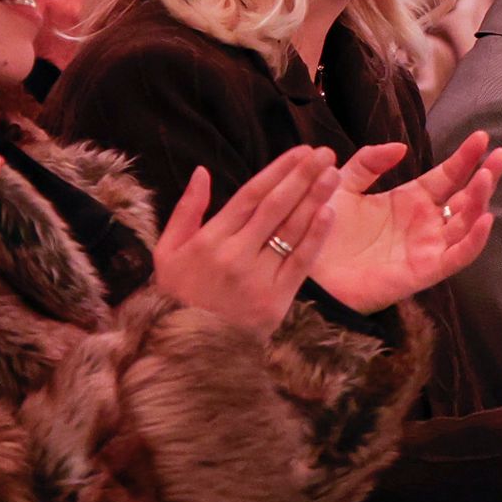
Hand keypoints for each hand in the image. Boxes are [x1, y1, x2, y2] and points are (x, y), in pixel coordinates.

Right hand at [153, 147, 340, 335]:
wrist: (186, 349)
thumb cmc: (177, 295)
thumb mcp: (168, 251)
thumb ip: (186, 210)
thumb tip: (202, 172)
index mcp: (209, 239)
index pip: (251, 195)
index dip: (278, 170)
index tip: (300, 152)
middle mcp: (234, 254)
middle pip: (275, 206)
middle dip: (302, 177)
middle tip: (324, 154)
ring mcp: (256, 277)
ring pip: (290, 231)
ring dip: (315, 199)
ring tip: (333, 175)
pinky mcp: (275, 300)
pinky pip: (299, 263)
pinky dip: (315, 238)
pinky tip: (328, 214)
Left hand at [311, 133, 501, 312]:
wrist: (305, 266)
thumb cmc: (322, 227)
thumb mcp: (343, 184)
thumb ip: (369, 162)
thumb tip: (402, 148)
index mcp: (409, 201)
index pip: (447, 176)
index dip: (465, 157)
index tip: (482, 137)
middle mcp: (424, 224)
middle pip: (466, 198)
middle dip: (486, 176)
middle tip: (501, 154)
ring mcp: (427, 248)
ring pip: (466, 223)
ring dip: (480, 201)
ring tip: (486, 177)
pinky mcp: (424, 271)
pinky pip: (457, 257)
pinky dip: (475, 240)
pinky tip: (486, 218)